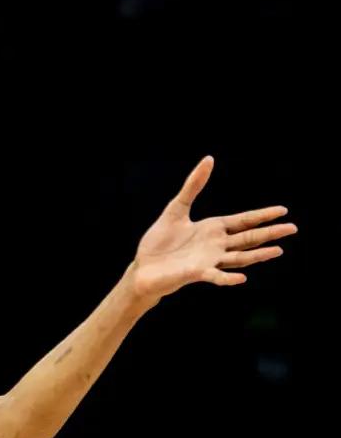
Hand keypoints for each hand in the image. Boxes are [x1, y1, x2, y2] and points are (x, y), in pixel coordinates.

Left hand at [131, 156, 296, 300]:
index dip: (262, 215)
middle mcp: (216, 246)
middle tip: (293, 228)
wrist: (144, 267)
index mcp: (213, 229)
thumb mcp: (176, 208)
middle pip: (248, 238)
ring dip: (258, 255)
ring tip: (278, 250)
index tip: (283, 210)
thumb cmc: (160, 241)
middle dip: (270, 233)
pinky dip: (228, 277)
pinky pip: (215, 276)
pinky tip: (242, 278)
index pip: (243, 221)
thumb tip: (209, 159)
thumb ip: (193, 186)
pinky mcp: (196, 273)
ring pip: (239, 257)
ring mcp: (208, 260)